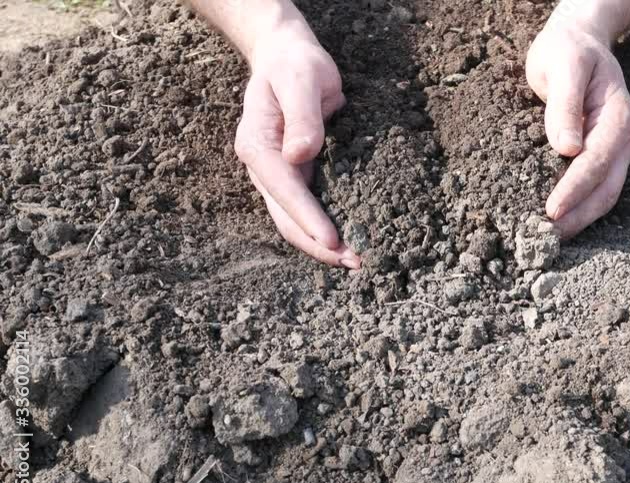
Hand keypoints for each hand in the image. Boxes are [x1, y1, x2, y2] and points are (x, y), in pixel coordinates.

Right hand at [234, 23, 360, 267]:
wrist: (287, 57)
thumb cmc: (294, 64)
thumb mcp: (301, 79)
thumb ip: (302, 115)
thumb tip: (301, 155)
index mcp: (257, 146)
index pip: (284, 190)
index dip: (308, 218)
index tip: (333, 240)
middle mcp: (264, 167)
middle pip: (286, 218)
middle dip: (317, 244)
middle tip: (354, 263)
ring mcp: (279, 175)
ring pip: (295, 220)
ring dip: (323, 244)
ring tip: (356, 261)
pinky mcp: (298, 175)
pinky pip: (310, 208)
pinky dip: (327, 227)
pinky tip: (352, 241)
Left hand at [526, 20, 629, 238]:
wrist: (580, 43)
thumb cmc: (568, 51)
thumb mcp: (563, 66)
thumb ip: (564, 105)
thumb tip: (566, 148)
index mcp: (618, 116)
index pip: (597, 161)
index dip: (575, 189)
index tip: (551, 211)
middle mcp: (625, 137)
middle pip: (607, 188)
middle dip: (580, 216)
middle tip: (548, 239)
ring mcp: (619, 149)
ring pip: (606, 194)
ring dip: (581, 218)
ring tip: (552, 238)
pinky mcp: (606, 157)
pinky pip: (598, 189)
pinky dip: (581, 208)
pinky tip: (560, 221)